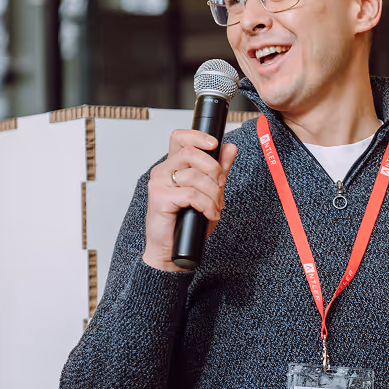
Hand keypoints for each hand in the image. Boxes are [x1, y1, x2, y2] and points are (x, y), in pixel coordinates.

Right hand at [142, 130, 237, 271]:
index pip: (179, 137)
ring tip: (215, 207)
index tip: (214, 144)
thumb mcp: (210, 194)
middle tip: (221, 186)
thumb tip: (230, 148)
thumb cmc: (187, 224)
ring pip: (194, 176)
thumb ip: (219, 171)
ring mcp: (158, 184)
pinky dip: (207, 205)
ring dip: (213, 193)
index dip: (197, 136)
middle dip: (214, 169)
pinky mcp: (159, 198)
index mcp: (172, 166)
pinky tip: (210, 214)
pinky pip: (191, 194)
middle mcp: (162, 171)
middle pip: (191, 153)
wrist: (172, 252)